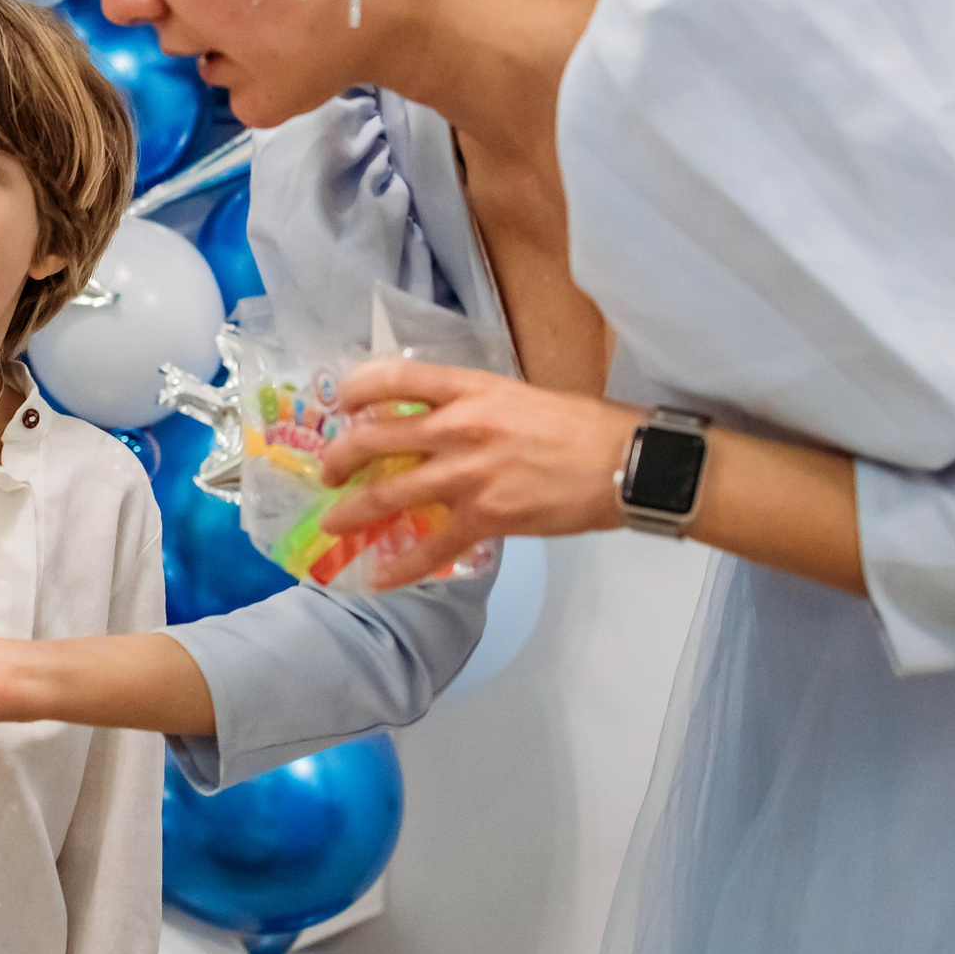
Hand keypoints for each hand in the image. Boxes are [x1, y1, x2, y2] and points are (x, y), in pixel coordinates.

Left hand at [315, 360, 637, 588]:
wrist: (627, 463)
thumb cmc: (583, 426)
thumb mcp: (521, 396)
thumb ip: (475, 406)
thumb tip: (440, 422)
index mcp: (472, 390)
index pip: (398, 377)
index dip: (359, 387)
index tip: (342, 402)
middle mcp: (460, 427)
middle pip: (376, 438)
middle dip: (340, 458)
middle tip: (327, 471)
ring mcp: (469, 474)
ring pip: (389, 493)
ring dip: (353, 511)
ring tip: (334, 523)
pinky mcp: (486, 517)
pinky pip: (430, 545)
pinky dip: (400, 565)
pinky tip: (380, 577)